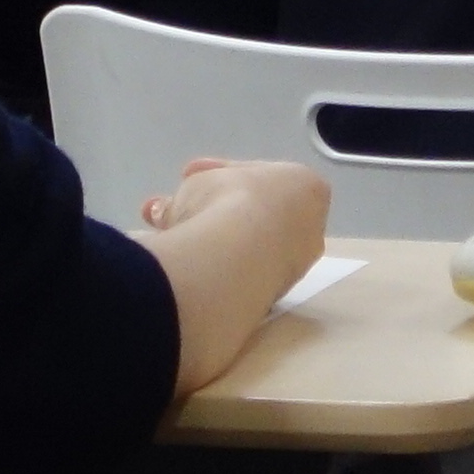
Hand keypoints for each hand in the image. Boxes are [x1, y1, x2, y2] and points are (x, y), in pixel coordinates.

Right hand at [141, 157, 335, 392]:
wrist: (235, 260)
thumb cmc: (228, 203)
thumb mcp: (200, 182)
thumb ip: (190, 193)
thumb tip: (166, 209)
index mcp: (306, 188)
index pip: (258, 177)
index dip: (217, 174)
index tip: (186, 175)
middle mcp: (307, 230)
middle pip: (251, 216)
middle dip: (208, 212)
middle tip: (168, 213)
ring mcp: (291, 268)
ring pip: (243, 248)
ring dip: (207, 242)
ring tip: (167, 243)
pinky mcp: (269, 300)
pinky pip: (236, 275)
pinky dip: (213, 268)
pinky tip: (183, 268)